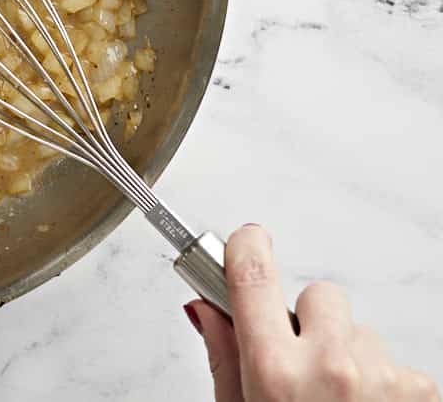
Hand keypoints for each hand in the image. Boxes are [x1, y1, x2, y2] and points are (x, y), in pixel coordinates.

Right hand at [185, 225, 438, 400]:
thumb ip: (225, 358)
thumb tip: (207, 308)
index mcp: (275, 372)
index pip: (254, 273)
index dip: (246, 246)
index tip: (245, 241)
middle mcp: (332, 366)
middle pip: (318, 296)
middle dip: (309, 323)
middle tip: (302, 370)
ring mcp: (384, 379)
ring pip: (362, 332)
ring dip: (352, 358)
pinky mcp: (423, 393)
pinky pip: (398, 366)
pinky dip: (385, 388)